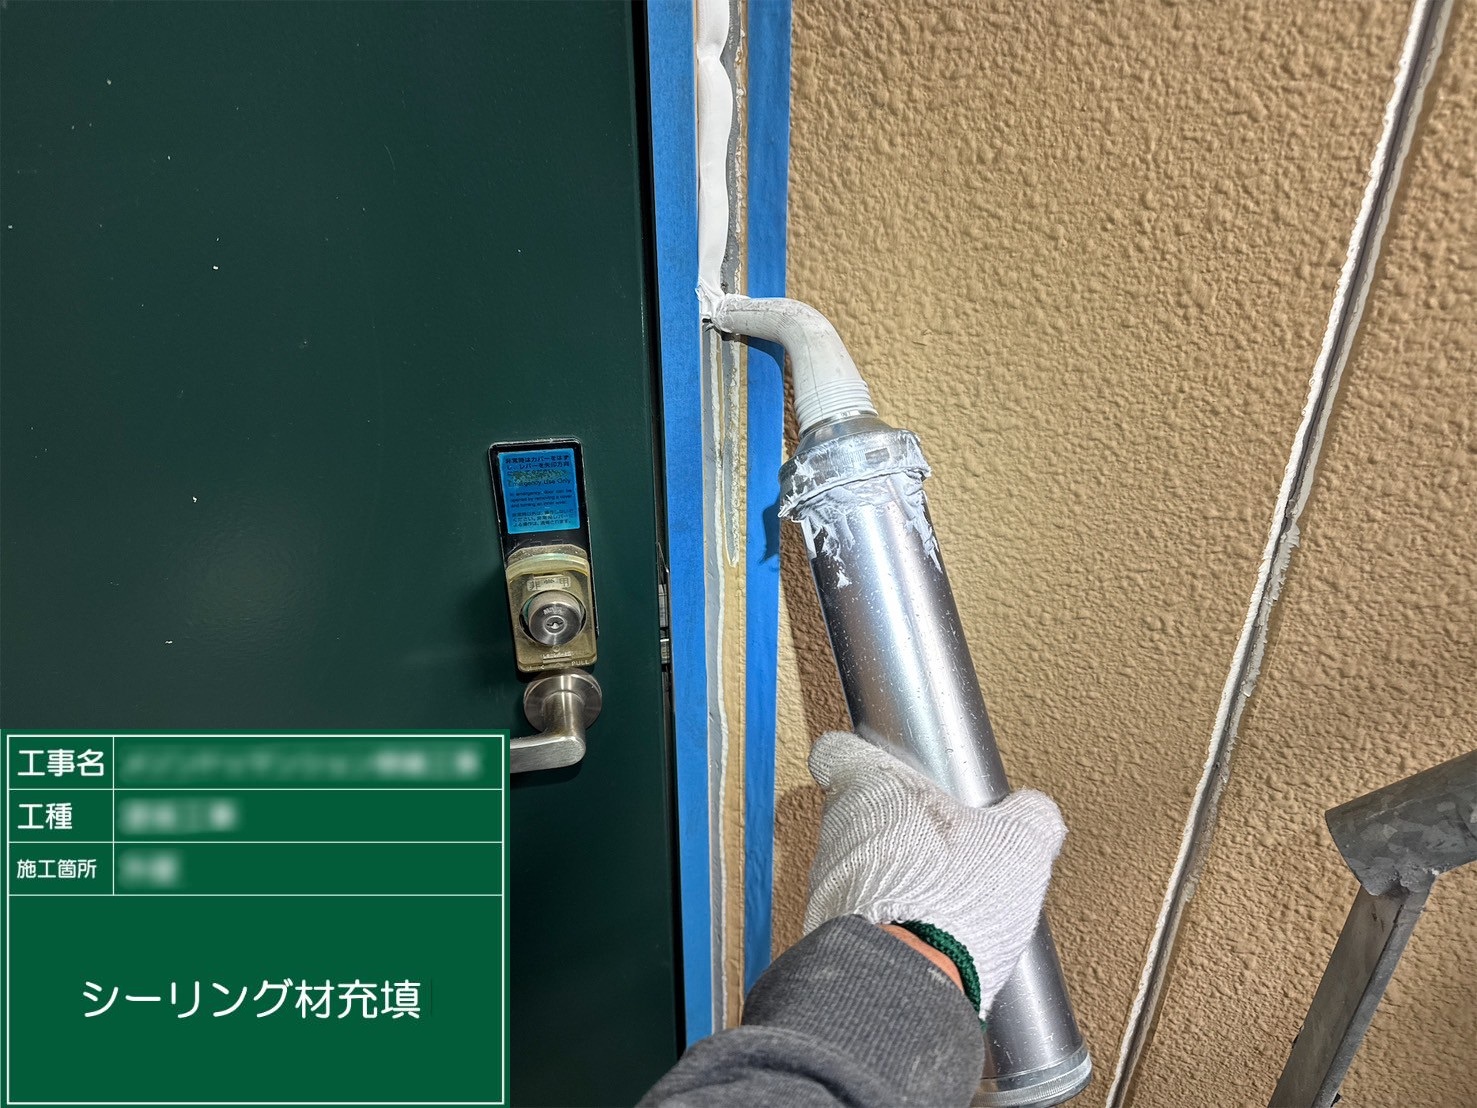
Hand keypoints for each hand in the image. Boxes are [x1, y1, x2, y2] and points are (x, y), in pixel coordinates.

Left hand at [804, 731, 1066, 1017]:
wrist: (911, 978)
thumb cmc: (953, 896)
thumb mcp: (1017, 843)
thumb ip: (1028, 816)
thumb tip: (1035, 812)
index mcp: (871, 785)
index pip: (838, 751)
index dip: (860, 757)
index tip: (885, 767)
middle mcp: (837, 828)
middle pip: (853, 810)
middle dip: (890, 823)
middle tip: (937, 841)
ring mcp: (825, 882)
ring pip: (852, 863)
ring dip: (886, 875)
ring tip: (935, 895)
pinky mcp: (827, 930)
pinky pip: (855, 913)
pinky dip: (880, 919)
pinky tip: (922, 934)